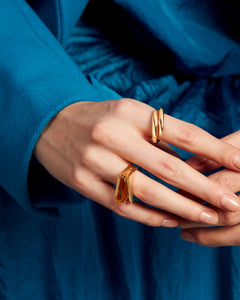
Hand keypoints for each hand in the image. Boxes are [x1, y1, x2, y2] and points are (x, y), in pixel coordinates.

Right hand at [34, 99, 239, 226]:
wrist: (50, 124)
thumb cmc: (99, 119)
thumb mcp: (129, 113)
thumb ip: (158, 135)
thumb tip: (195, 160)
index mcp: (131, 112)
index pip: (183, 133)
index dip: (216, 151)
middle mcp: (113, 135)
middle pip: (169, 167)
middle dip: (205, 189)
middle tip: (231, 203)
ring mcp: (95, 161)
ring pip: (146, 192)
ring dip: (181, 209)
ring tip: (206, 218)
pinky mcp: (81, 182)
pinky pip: (122, 206)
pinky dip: (149, 216)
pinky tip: (170, 222)